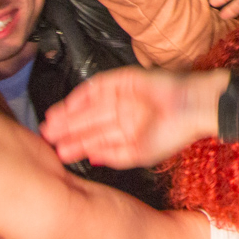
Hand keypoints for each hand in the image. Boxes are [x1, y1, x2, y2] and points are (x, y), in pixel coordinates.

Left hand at [40, 67, 207, 168]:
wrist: (192, 107)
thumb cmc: (173, 133)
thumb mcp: (141, 153)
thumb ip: (115, 155)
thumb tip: (91, 159)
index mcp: (127, 133)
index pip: (96, 139)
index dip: (77, 145)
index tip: (57, 152)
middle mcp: (122, 114)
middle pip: (89, 122)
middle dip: (67, 130)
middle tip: (46, 137)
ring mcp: (123, 95)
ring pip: (89, 105)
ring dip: (70, 114)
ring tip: (51, 123)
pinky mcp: (125, 79)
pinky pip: (100, 86)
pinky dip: (84, 95)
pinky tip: (70, 105)